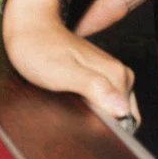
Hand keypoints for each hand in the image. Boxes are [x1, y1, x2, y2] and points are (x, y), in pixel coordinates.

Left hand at [2, 0, 136, 125]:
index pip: (128, 119)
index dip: (109, 130)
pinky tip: (72, 104)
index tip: (86, 128)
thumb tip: (122, 109)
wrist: (29, 28)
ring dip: (95, 117)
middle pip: (123, 117)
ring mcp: (109, 75)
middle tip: (74, 116)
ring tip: (70, 108)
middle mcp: (119, 75)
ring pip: (113, 110)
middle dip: (102, 124)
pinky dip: (89, 108)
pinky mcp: (98, 77)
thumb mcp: (63, 72)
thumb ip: (94, 88)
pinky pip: (103, 102)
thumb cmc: (39, 48)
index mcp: (117, 76)